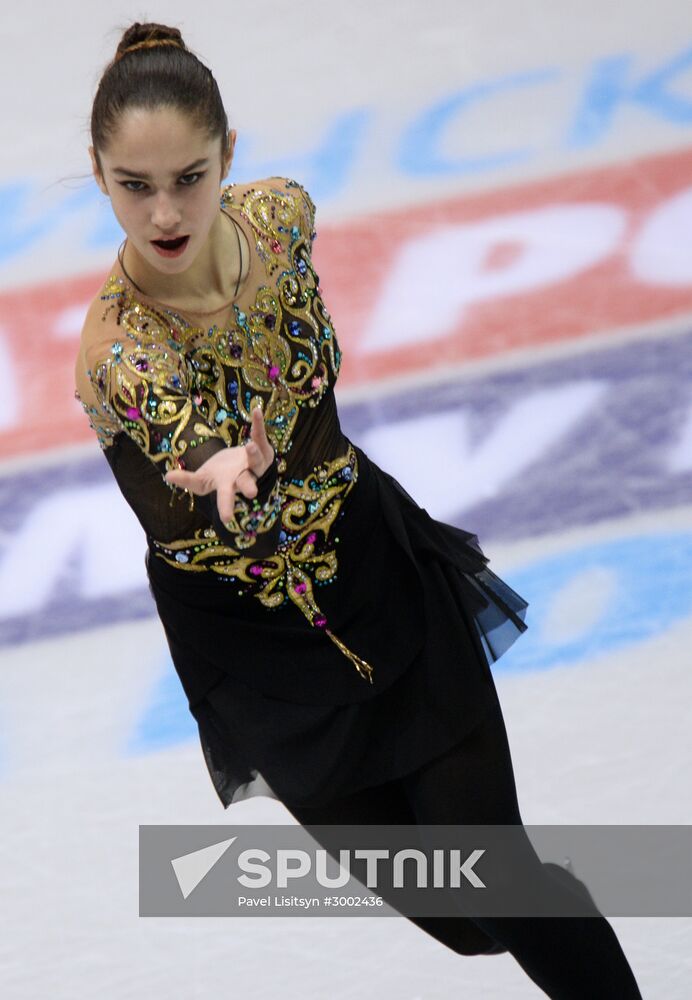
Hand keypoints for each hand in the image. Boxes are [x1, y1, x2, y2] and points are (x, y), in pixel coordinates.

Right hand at [164, 406, 274, 524]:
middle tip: (252, 492)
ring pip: (257, 460)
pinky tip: (257, 411)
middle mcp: (245, 476)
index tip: (227, 519)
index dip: (225, 506)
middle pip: (246, 482)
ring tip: (249, 446)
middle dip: (248, 486)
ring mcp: (256, 463)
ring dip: (254, 454)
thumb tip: (167, 476)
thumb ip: (187, 480)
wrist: (241, 466)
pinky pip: (260, 435)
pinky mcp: (262, 448)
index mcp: (228, 486)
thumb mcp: (202, 480)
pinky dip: (258, 424)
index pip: (225, 497)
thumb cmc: (220, 476)